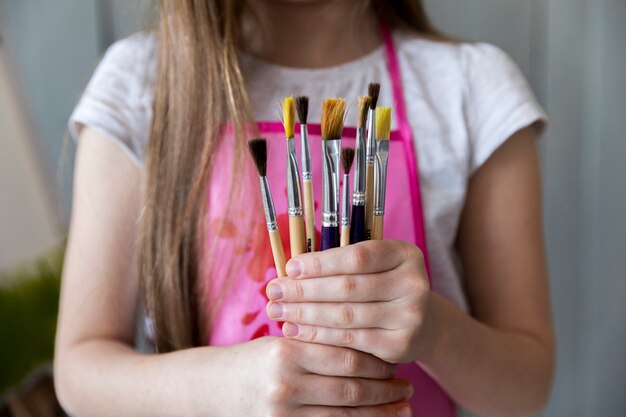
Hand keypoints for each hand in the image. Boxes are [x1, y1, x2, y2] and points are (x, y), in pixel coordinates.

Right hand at [232, 337, 412, 416]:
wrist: (212, 388)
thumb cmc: (254, 360)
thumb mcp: (282, 342)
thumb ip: (320, 344)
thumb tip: (372, 349)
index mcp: (287, 353)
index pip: (346, 357)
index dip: (378, 362)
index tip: (396, 363)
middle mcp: (285, 385)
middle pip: (351, 390)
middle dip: (386, 391)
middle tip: (408, 386)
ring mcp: (283, 414)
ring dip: (380, 414)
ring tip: (403, 408)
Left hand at [265, 240, 433, 363]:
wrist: (422, 323)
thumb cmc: (382, 287)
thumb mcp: (374, 266)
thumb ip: (341, 262)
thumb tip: (289, 268)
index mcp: (405, 254)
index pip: (356, 257)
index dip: (320, 263)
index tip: (289, 268)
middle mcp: (414, 283)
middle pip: (349, 287)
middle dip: (305, 290)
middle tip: (273, 291)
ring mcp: (411, 316)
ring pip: (346, 315)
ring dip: (305, 313)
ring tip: (277, 311)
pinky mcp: (401, 345)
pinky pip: (350, 340)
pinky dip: (318, 335)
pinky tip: (295, 330)